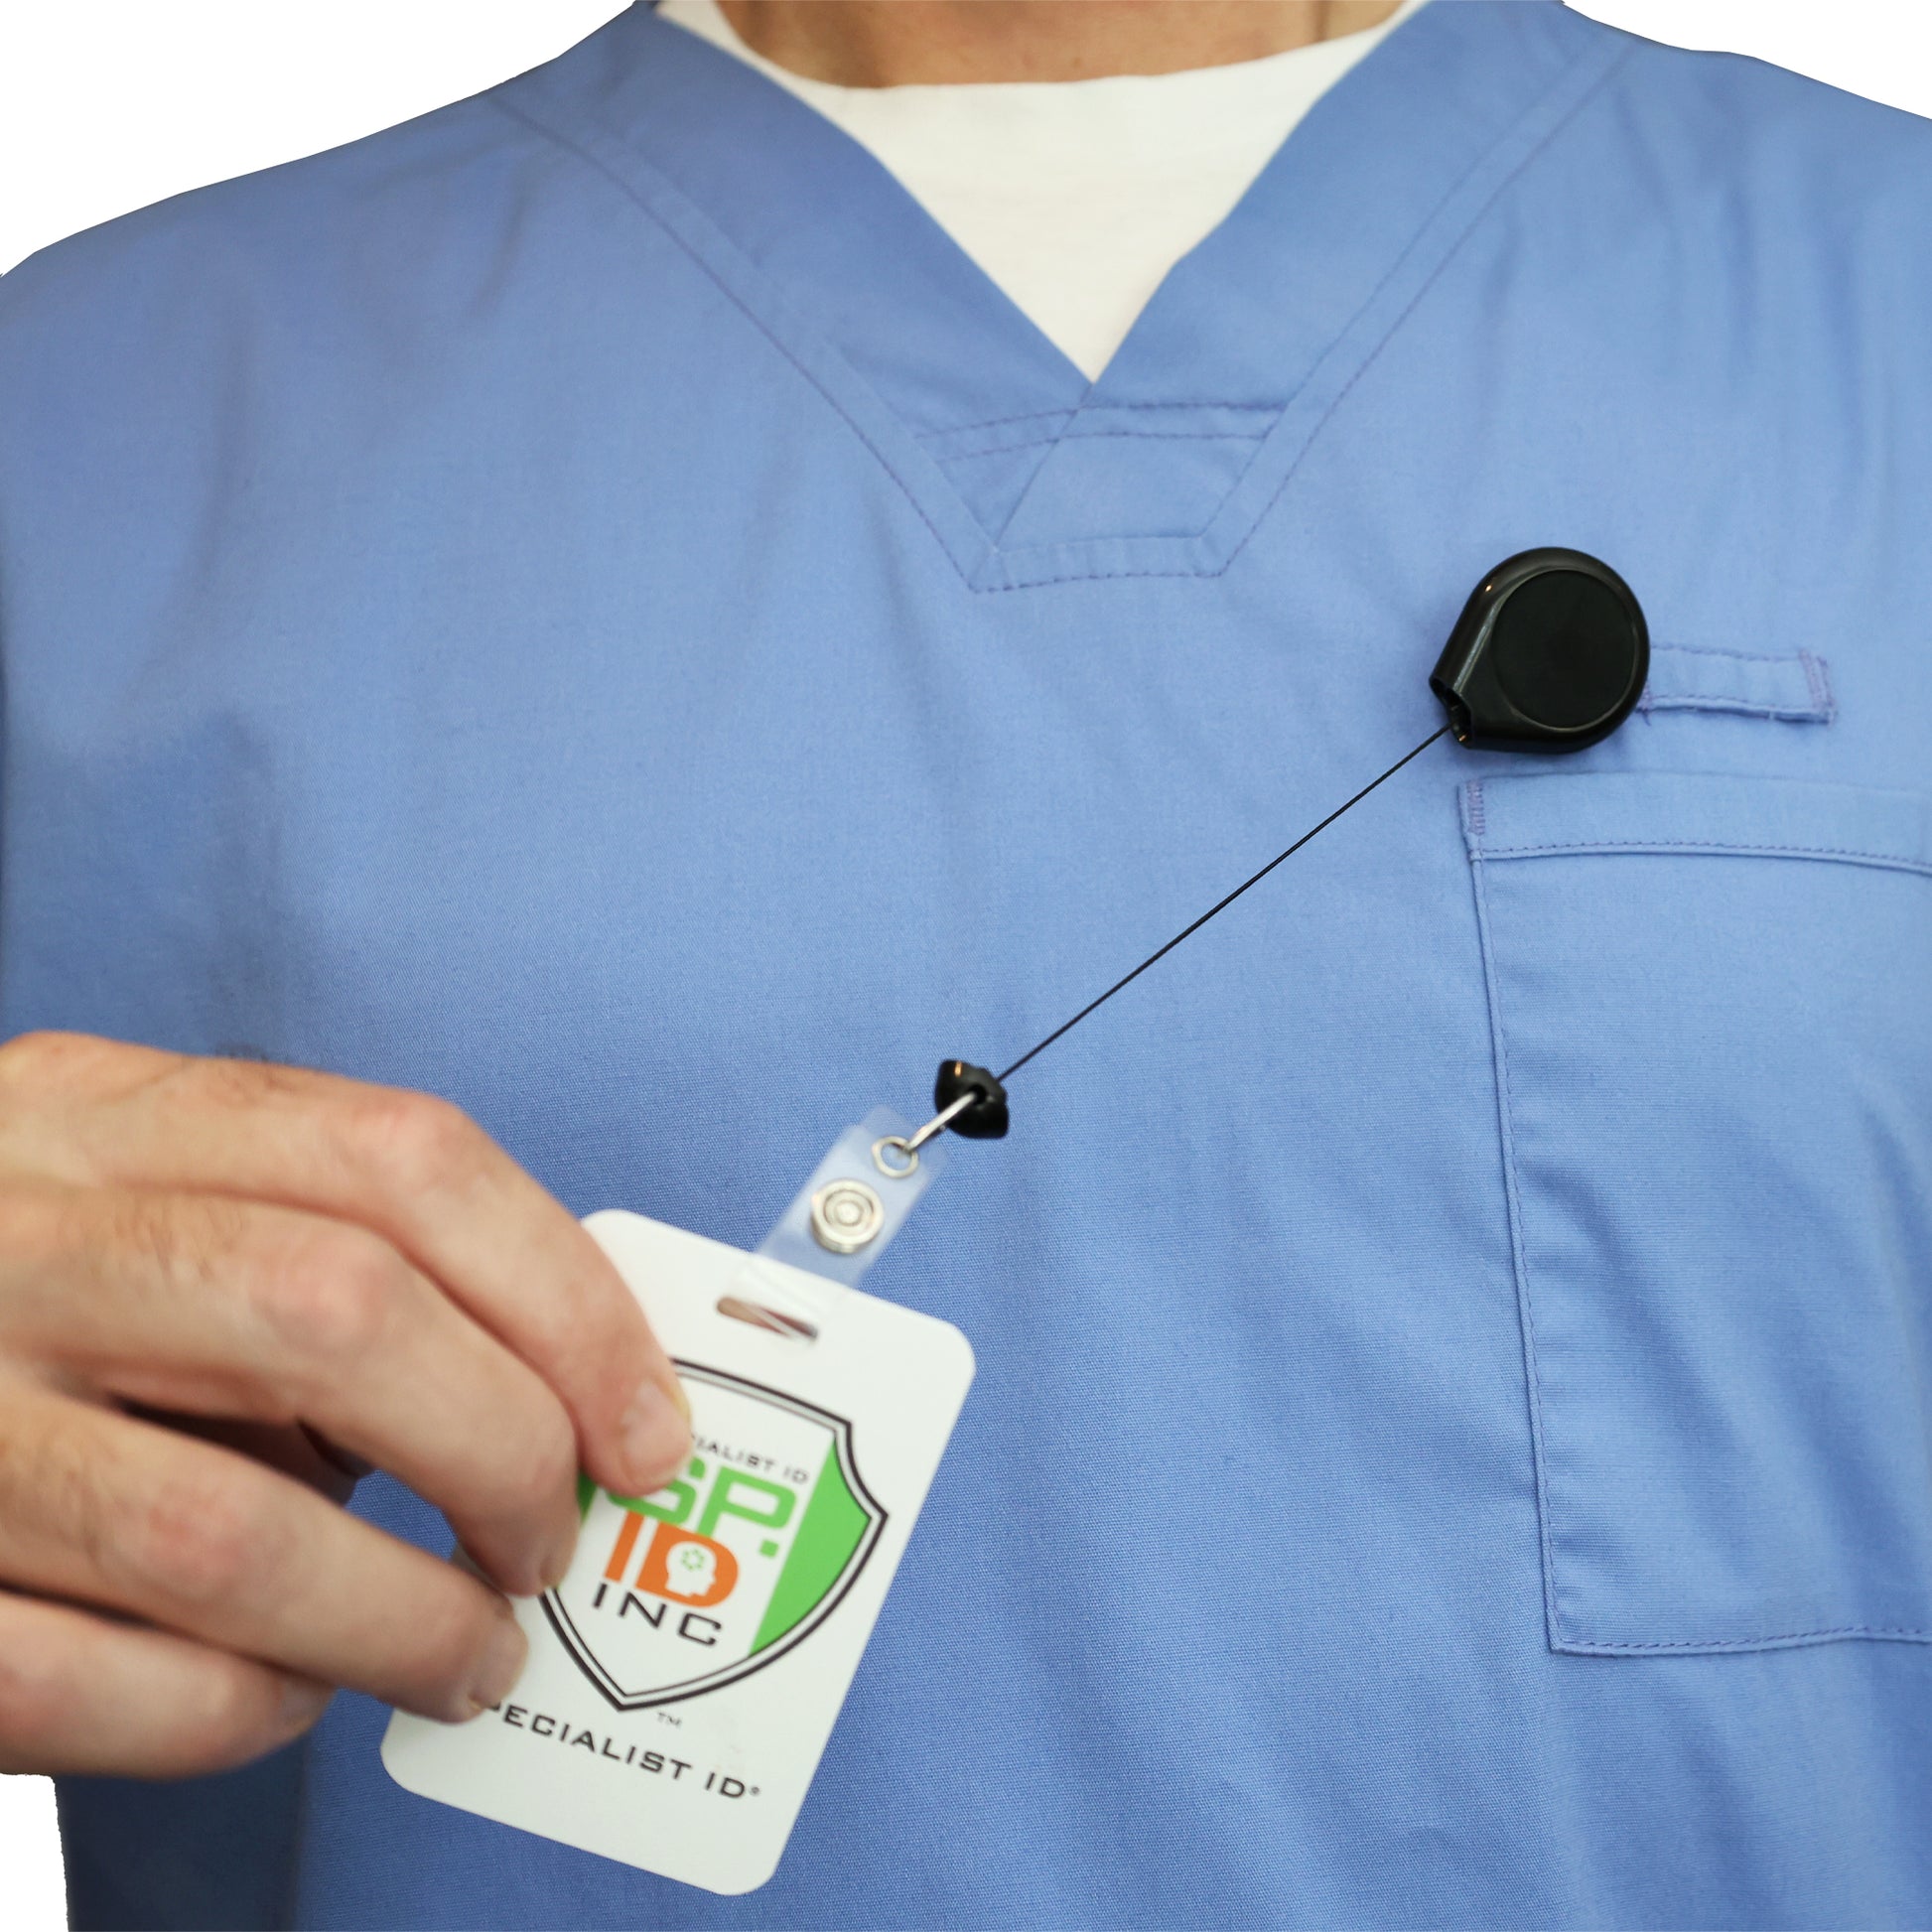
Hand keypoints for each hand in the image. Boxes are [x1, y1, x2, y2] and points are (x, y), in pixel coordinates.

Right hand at [0, 1033, 689, 1776]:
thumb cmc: (7, 1281)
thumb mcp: (135, 1193)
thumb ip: (316, 1251)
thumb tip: (560, 1397)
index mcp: (97, 1108)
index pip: (400, 1157)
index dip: (566, 1298)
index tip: (645, 1421)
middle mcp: (7, 1236)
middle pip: (338, 1314)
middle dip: (501, 1447)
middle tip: (551, 1535)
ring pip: (221, 1529)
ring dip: (398, 1620)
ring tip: (469, 1652)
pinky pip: (85, 1684)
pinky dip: (231, 1715)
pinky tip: (282, 1697)